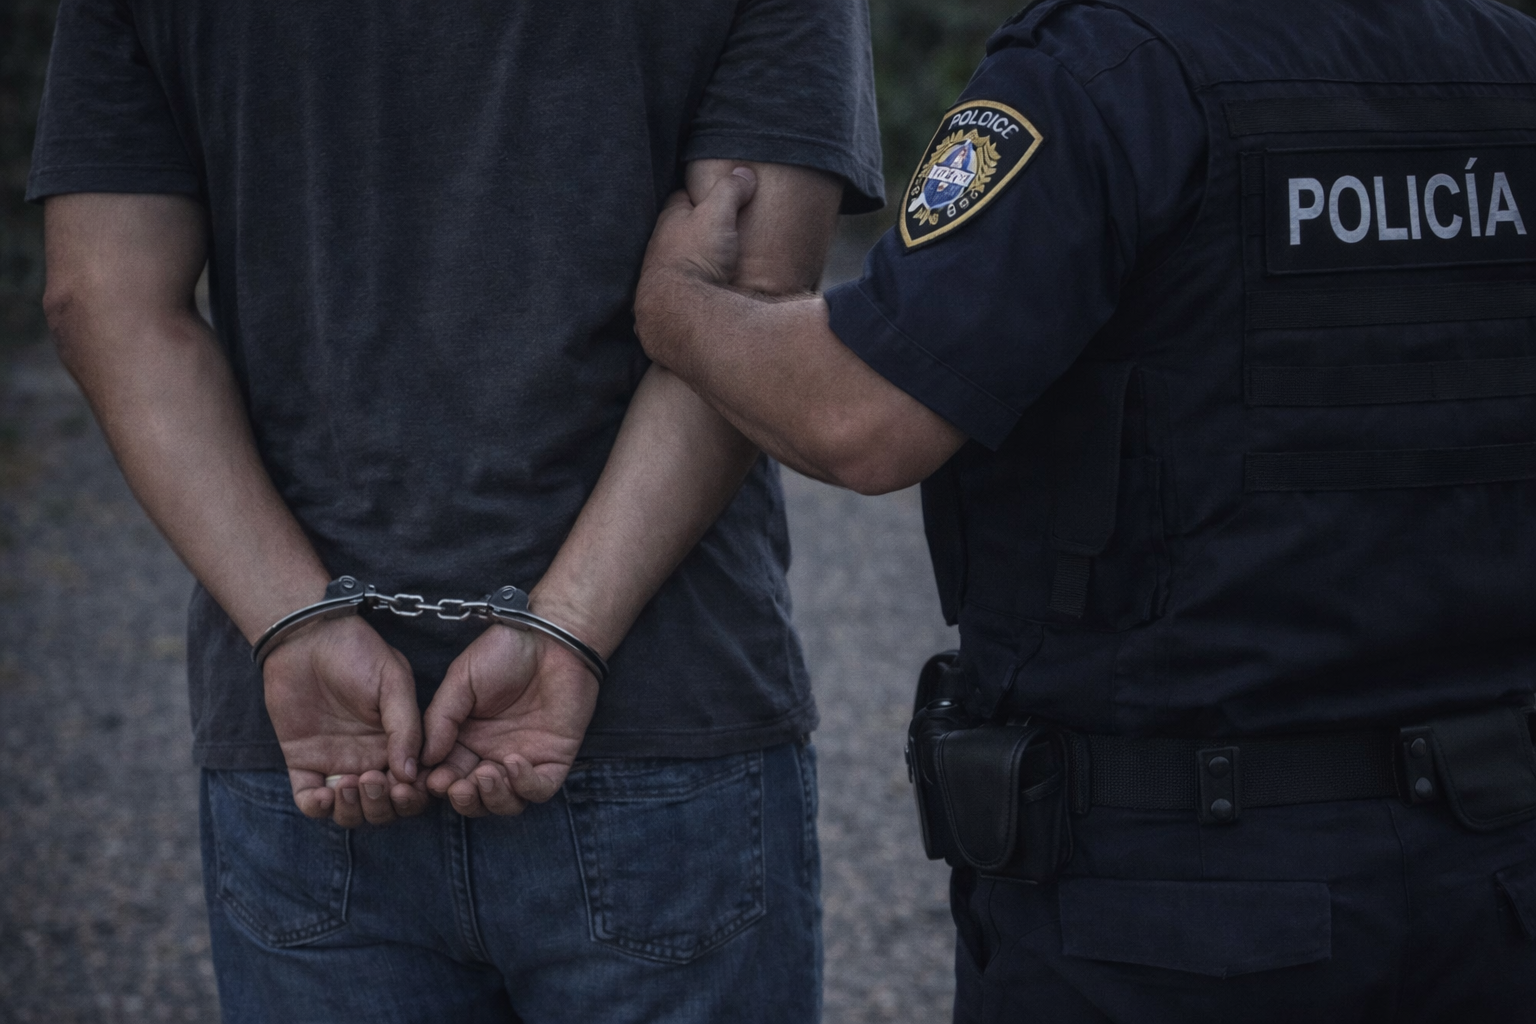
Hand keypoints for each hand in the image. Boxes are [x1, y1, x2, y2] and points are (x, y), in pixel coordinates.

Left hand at [262, 615, 427, 826]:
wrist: (307, 637)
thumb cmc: (358, 652)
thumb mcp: (394, 681)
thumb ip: (406, 726)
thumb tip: (411, 773)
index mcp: (398, 743)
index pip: (414, 785)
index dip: (414, 794)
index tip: (407, 785)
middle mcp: (371, 760)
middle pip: (384, 807)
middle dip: (383, 805)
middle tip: (373, 780)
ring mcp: (337, 764)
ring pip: (351, 812)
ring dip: (353, 809)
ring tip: (348, 783)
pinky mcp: (304, 763)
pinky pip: (311, 801)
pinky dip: (319, 807)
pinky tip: (324, 793)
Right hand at [421, 623, 599, 816]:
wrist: (551, 638)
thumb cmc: (504, 652)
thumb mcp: (460, 680)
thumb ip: (440, 718)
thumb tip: (423, 760)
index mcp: (464, 740)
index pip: (445, 775)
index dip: (434, 784)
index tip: (425, 781)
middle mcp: (492, 755)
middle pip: (473, 797)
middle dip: (461, 798)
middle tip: (454, 786)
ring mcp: (524, 761)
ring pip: (504, 803)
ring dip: (490, 798)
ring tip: (483, 775)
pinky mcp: (554, 760)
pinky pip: (539, 790)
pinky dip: (524, 786)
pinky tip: (513, 763)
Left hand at [634, 167, 758, 363]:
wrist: (678, 309)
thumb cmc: (695, 255)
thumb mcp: (717, 214)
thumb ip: (730, 191)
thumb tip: (744, 173)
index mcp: (669, 220)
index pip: (681, 198)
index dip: (700, 195)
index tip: (716, 195)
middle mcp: (661, 247)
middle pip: (682, 231)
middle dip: (698, 230)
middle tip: (723, 231)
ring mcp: (665, 276)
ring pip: (682, 262)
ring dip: (697, 261)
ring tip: (721, 263)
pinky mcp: (674, 302)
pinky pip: (687, 290)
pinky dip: (698, 287)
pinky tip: (712, 291)